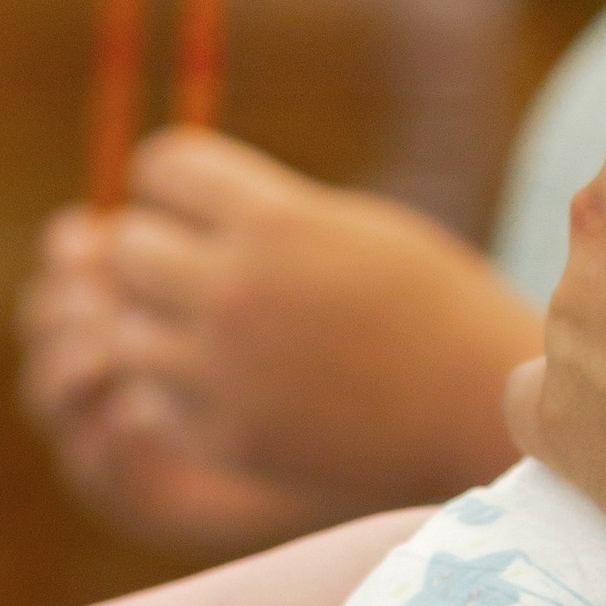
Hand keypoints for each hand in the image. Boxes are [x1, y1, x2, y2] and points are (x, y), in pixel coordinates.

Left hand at [20, 136, 540, 551]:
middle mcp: (236, 290)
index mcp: (275, 219)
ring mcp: (224, 371)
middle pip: (126, 245)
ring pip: (124, 329)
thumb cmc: (426, 303)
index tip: (193, 198)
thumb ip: (257, 208)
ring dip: (159, 325)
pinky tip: (232, 384)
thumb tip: (159, 193)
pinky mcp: (225, 438)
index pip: (160, 166)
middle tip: (199, 265)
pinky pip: (152, 398)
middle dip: (157, 247)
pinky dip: (177, 390)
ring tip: (217, 331)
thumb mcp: (348, 225)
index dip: (172, 178)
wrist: (482, 412)